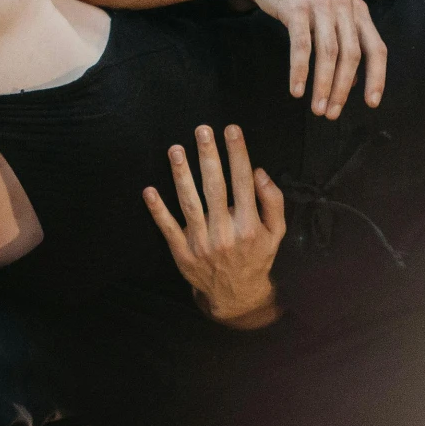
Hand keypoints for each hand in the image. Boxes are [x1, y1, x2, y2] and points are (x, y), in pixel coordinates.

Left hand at [143, 124, 285, 328]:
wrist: (236, 295)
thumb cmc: (256, 256)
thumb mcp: (275, 232)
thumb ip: (272, 201)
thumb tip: (259, 172)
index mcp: (249, 224)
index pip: (243, 181)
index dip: (237, 153)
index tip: (231, 130)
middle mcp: (225, 232)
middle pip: (215, 187)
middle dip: (208, 156)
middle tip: (202, 130)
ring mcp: (201, 243)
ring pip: (190, 203)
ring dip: (181, 175)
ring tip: (176, 150)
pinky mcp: (182, 253)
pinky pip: (168, 228)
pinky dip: (158, 210)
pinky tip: (149, 190)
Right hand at [241, 0, 387, 118]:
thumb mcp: (329, 12)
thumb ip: (344, 39)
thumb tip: (354, 80)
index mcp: (357, 9)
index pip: (377, 48)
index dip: (377, 77)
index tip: (371, 104)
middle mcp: (343, 5)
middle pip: (351, 55)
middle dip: (343, 89)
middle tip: (332, 113)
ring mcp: (320, 5)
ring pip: (329, 53)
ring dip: (324, 85)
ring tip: (317, 108)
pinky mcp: (296, 8)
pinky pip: (301, 46)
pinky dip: (300, 71)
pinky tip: (296, 91)